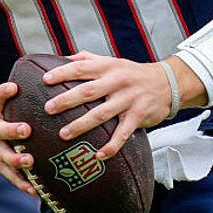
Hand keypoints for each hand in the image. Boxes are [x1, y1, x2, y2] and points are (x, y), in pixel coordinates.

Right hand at [0, 81, 36, 194]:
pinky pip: (9, 176)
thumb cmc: (11, 113)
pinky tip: (34, 189)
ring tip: (29, 161)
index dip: (3, 93)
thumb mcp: (12, 101)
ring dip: (15, 159)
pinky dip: (21, 183)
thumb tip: (61, 71)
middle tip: (26, 129)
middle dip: (11, 130)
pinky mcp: (0, 166)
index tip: (14, 88)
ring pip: (1, 156)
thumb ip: (29, 90)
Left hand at [40, 50, 172, 159]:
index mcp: (108, 67)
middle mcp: (117, 81)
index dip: (62, 73)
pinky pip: (123, 133)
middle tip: (48, 108)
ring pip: (102, 114)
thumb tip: (62, 57)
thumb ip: (88, 59)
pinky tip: (98, 155)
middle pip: (88, 91)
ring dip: (81, 125)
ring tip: (63, 134)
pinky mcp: (139, 116)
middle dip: (66, 100)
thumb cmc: (131, 73)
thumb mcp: (111, 61)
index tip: (45, 80)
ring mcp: (128, 99)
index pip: (81, 68)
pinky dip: (111, 146)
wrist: (167, 83)